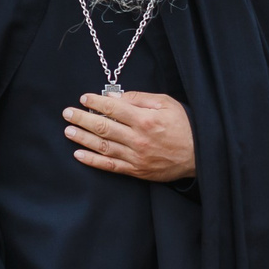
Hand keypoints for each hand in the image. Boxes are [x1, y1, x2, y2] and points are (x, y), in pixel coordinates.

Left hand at [64, 90, 196, 181]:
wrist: (201, 155)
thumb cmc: (185, 126)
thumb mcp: (167, 104)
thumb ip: (140, 99)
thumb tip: (115, 98)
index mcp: (145, 120)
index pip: (114, 109)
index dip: (96, 102)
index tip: (84, 99)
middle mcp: (138, 139)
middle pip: (103, 127)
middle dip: (82, 119)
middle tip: (68, 114)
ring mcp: (136, 157)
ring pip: (103, 146)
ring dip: (83, 138)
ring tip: (69, 131)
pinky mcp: (136, 171)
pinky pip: (110, 166)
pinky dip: (93, 161)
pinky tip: (79, 154)